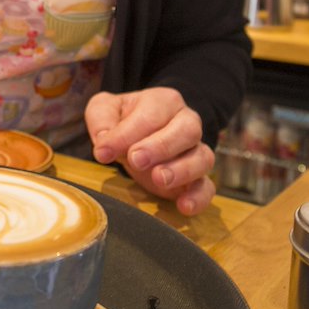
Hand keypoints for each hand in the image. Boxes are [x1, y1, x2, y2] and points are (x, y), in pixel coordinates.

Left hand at [84, 87, 215, 214]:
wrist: (137, 137)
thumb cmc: (122, 120)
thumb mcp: (105, 108)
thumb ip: (101, 118)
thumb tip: (104, 141)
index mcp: (164, 102)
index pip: (150, 115)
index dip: (126, 134)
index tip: (103, 152)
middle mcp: (186, 123)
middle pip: (187, 131)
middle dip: (161, 147)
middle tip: (135, 160)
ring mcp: (195, 151)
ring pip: (202, 158)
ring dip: (182, 171)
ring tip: (159, 179)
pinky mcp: (196, 178)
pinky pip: (207, 187)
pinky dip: (198, 197)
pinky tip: (183, 206)